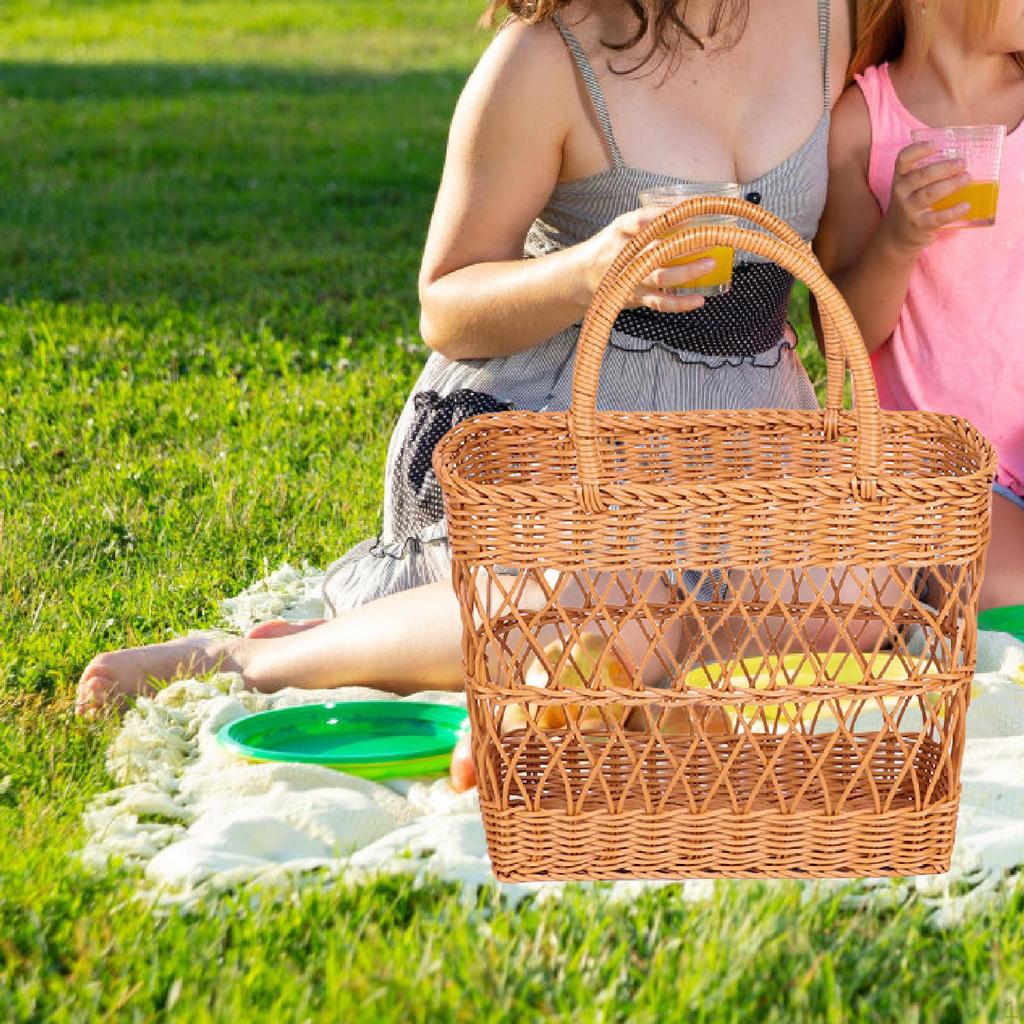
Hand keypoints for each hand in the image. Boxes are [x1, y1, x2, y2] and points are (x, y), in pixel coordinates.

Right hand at [575, 207, 714, 313]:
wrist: (582, 277)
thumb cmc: (611, 248)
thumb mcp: (623, 226)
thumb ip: (649, 219)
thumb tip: (689, 205)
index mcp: (621, 230)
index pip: (644, 219)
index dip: (668, 216)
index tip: (692, 210)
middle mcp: (625, 253)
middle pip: (656, 248)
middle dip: (685, 244)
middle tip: (710, 238)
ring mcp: (630, 277)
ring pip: (660, 276)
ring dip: (687, 271)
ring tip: (709, 264)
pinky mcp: (635, 297)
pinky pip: (659, 302)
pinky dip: (680, 304)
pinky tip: (699, 299)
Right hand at [882, 142, 970, 251]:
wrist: (896, 235)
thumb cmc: (910, 205)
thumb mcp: (909, 188)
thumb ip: (925, 175)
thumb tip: (961, 161)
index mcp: (900, 179)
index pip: (903, 160)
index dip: (918, 150)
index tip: (935, 144)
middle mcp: (901, 193)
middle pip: (922, 176)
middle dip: (945, 168)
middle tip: (963, 163)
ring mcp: (909, 210)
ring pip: (931, 194)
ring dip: (952, 184)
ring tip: (967, 178)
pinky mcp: (919, 226)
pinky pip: (938, 217)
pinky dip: (954, 211)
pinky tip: (966, 205)